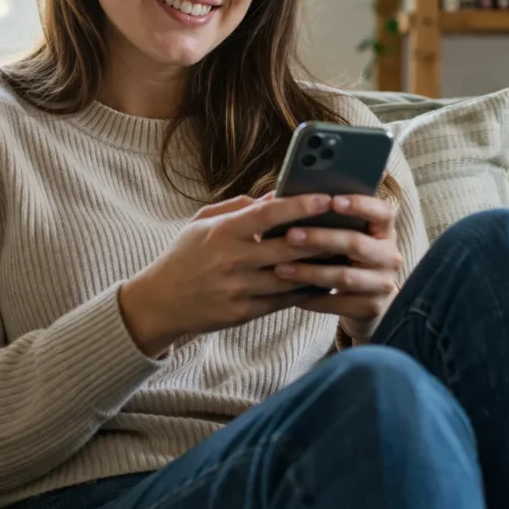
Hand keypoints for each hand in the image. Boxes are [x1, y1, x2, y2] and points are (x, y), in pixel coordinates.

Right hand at [119, 193, 338, 356]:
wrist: (160, 303)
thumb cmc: (184, 256)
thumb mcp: (202, 223)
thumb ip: (238, 207)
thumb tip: (276, 195)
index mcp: (223, 233)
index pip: (267, 215)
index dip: (299, 206)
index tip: (325, 198)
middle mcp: (232, 261)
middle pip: (287, 248)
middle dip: (320, 237)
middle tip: (348, 226)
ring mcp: (239, 290)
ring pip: (291, 278)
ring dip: (320, 266)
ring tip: (345, 253)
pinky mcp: (243, 313)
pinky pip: (284, 301)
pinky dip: (306, 290)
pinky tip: (325, 280)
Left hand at [272, 195, 402, 341]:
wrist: (366, 300)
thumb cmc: (347, 256)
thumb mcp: (350, 235)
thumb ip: (333, 220)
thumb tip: (292, 200)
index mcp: (385, 231)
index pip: (382, 212)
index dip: (360, 205)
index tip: (332, 201)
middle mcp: (390, 256)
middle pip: (356, 244)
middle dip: (320, 239)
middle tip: (290, 235)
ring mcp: (383, 284)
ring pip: (343, 276)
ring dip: (309, 272)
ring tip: (280, 268)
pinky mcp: (372, 308)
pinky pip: (337, 303)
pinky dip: (312, 298)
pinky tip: (290, 293)